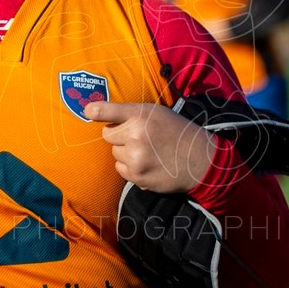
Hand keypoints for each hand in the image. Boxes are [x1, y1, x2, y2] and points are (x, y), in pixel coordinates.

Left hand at [83, 100, 216, 192]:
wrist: (200, 160)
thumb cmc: (176, 132)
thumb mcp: (157, 113)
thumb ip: (131, 113)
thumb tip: (98, 113)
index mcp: (142, 116)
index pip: (111, 111)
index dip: (97, 110)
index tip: (88, 110)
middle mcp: (136, 136)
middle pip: (107, 135)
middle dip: (119, 135)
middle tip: (139, 136)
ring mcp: (136, 158)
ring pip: (114, 153)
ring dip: (125, 152)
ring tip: (146, 151)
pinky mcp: (137, 176)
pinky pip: (120, 169)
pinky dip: (129, 167)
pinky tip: (147, 163)